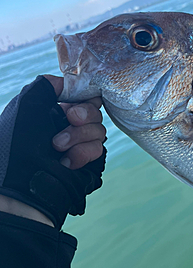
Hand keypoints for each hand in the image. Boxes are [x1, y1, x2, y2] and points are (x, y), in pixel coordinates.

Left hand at [0, 75, 106, 228]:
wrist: (23, 183)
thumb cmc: (18, 143)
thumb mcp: (27, 103)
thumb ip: (48, 85)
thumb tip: (68, 84)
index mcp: (52, 112)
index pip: (81, 97)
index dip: (82, 98)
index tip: (72, 103)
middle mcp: (66, 127)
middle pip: (94, 111)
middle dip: (84, 115)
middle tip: (69, 119)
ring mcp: (78, 145)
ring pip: (99, 129)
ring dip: (80, 136)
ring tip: (58, 148)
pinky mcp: (87, 162)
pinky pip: (98, 148)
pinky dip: (83, 153)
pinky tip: (66, 162)